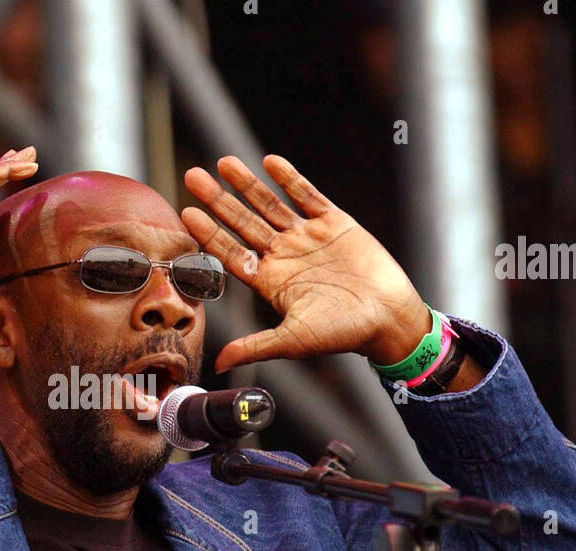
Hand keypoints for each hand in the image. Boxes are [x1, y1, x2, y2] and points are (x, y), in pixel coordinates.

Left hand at [182, 154, 429, 372]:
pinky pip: (308, 196)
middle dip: (219, 201)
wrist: (388, 318)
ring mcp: (307, 237)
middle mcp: (284, 256)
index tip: (187, 213)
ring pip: (270, 205)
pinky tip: (270, 163)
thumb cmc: (342, 334)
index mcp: (270, 281)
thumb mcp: (293, 341)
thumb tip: (219, 363)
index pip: (231, 253)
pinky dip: (290, 179)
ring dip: (248, 185)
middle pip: (243, 223)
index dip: (209, 233)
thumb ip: (255, 346)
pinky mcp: (334, 223)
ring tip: (224, 162)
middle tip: (193, 177)